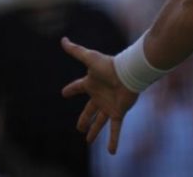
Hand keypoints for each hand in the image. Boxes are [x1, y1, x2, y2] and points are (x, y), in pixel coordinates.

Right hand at [61, 37, 138, 153]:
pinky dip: (113, 141)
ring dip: (94, 131)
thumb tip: (62, 39)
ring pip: (99, 122)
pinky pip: (115, 129)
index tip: (64, 92)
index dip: (71, 89)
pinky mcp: (118, 112)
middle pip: (89, 110)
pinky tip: (111, 153)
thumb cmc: (110, 65)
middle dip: (84, 119)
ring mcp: (109, 105)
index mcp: (92, 84)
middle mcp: (100, 96)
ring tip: (88, 141)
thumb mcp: (89, 58)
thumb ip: (76, 50)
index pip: (78, 87)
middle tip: (79, 128)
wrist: (130, 72)